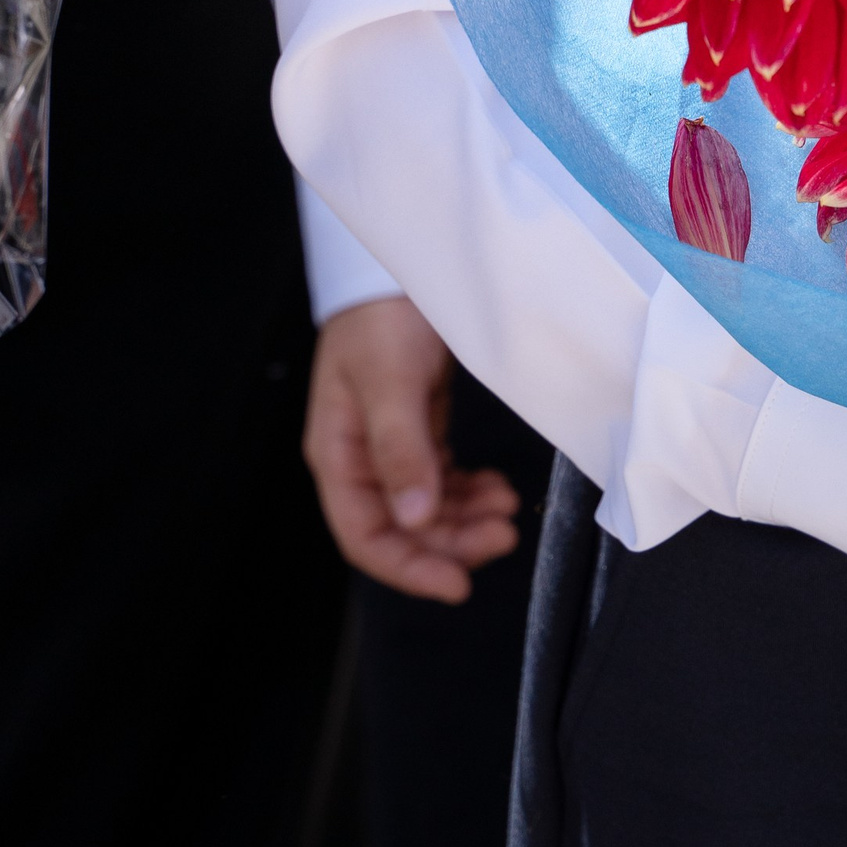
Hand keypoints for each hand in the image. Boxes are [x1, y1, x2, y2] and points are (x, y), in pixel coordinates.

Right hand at [303, 297, 522, 602]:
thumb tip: (415, 517)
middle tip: (503, 537)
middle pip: (403, 526)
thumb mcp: (389, 380)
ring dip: (466, 517)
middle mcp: (362, 458)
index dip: (408, 567)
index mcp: (337, 455)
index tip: (456, 585)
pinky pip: (443, 476)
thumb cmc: (382, 316)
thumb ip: (401, 449)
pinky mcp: (420, 424)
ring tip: (508, 510)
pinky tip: (496, 488)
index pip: (366, 535)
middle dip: (451, 541)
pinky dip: (469, 489)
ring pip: (428, 505)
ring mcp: (392, 442)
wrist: (397, 262)